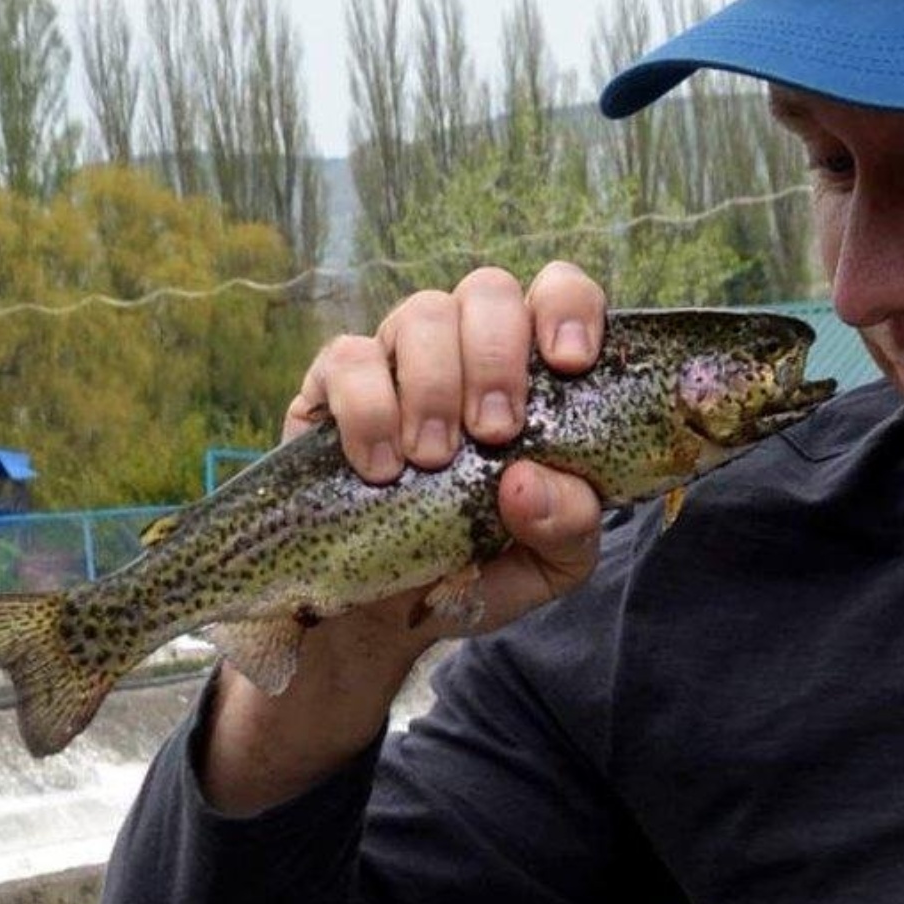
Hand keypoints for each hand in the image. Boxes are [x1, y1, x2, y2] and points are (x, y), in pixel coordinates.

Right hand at [203, 263, 608, 815]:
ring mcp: (402, 359)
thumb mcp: (550, 565)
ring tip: (431, 460)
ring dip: (433, 385)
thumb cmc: (485, 567)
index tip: (570, 363)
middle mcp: (472, 349)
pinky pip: (346, 358)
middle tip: (494, 432)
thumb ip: (568, 527)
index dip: (568, 307)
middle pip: (486, 290)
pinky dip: (366, 410)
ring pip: (420, 313)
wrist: (392, 613)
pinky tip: (380, 469)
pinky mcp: (334, 386)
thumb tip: (527, 482)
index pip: (560, 293)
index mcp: (539, 373)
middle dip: (495, 356)